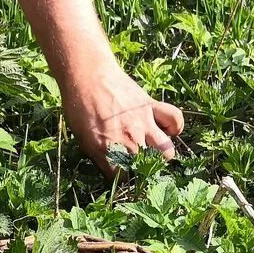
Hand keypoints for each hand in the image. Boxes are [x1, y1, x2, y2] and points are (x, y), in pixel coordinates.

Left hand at [61, 65, 184, 174]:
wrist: (87, 75)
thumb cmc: (79, 106)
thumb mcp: (82, 138)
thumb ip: (100, 156)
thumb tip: (113, 168)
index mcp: (109, 150)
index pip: (123, 178)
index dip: (121, 177)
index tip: (120, 172)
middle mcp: (130, 140)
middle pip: (148, 169)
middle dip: (143, 170)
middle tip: (137, 162)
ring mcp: (144, 124)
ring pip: (167, 151)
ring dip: (162, 154)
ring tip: (154, 150)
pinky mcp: (152, 107)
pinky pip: (175, 120)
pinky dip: (174, 126)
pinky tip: (166, 129)